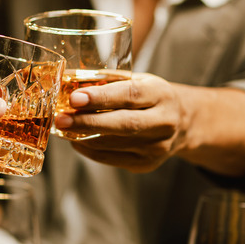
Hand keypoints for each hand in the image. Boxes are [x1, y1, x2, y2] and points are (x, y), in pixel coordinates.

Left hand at [55, 73, 186, 172]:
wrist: (183, 123)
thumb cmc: (150, 96)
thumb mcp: (139, 80)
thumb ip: (111, 81)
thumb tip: (69, 84)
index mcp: (162, 94)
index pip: (130, 95)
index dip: (101, 97)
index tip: (75, 98)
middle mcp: (164, 122)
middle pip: (124, 124)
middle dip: (88, 122)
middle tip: (61, 119)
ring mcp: (157, 147)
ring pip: (114, 144)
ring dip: (83, 136)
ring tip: (63, 127)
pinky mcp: (146, 164)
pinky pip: (111, 158)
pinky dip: (89, 149)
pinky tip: (75, 139)